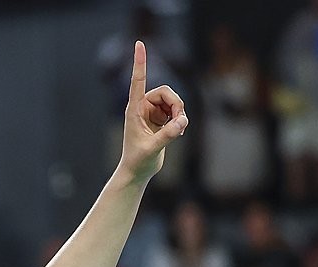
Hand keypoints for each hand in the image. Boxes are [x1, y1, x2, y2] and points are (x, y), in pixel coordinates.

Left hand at [116, 41, 187, 185]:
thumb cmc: (138, 161)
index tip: (140, 43)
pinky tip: (177, 133)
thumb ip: (168, 134)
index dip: (140, 62)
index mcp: (134, 110)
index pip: (138, 81)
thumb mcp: (153, 149)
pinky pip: (176, 111)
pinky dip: (180, 120)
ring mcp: (151, 113)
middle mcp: (142, 107)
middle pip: (166, 92)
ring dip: (179, 113)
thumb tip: (183, 121)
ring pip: (173, 101)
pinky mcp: (159, 119)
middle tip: (180, 122)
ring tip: (178, 131)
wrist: (138, 172)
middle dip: (177, 104)